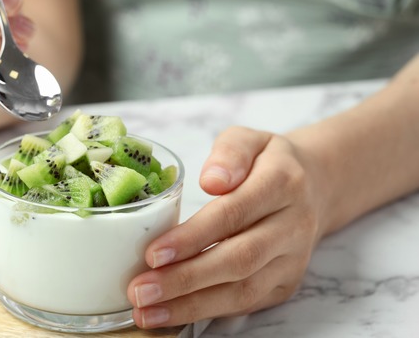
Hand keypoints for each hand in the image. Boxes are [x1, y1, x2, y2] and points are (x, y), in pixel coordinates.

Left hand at [127, 126, 326, 327]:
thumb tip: (212, 180)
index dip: (192, 237)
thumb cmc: (265, 163)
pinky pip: (245, 305)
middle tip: (140, 290)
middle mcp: (293, 226)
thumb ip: (229, 152)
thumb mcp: (248, 139)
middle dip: (185, 279)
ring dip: (191, 306)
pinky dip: (206, 313)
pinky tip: (170, 314)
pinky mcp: (285, 285)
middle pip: (238, 259)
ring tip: (146, 312)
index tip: (153, 253)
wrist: (314, 188)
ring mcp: (292, 261)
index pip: (233, 214)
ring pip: (242, 291)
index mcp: (282, 184)